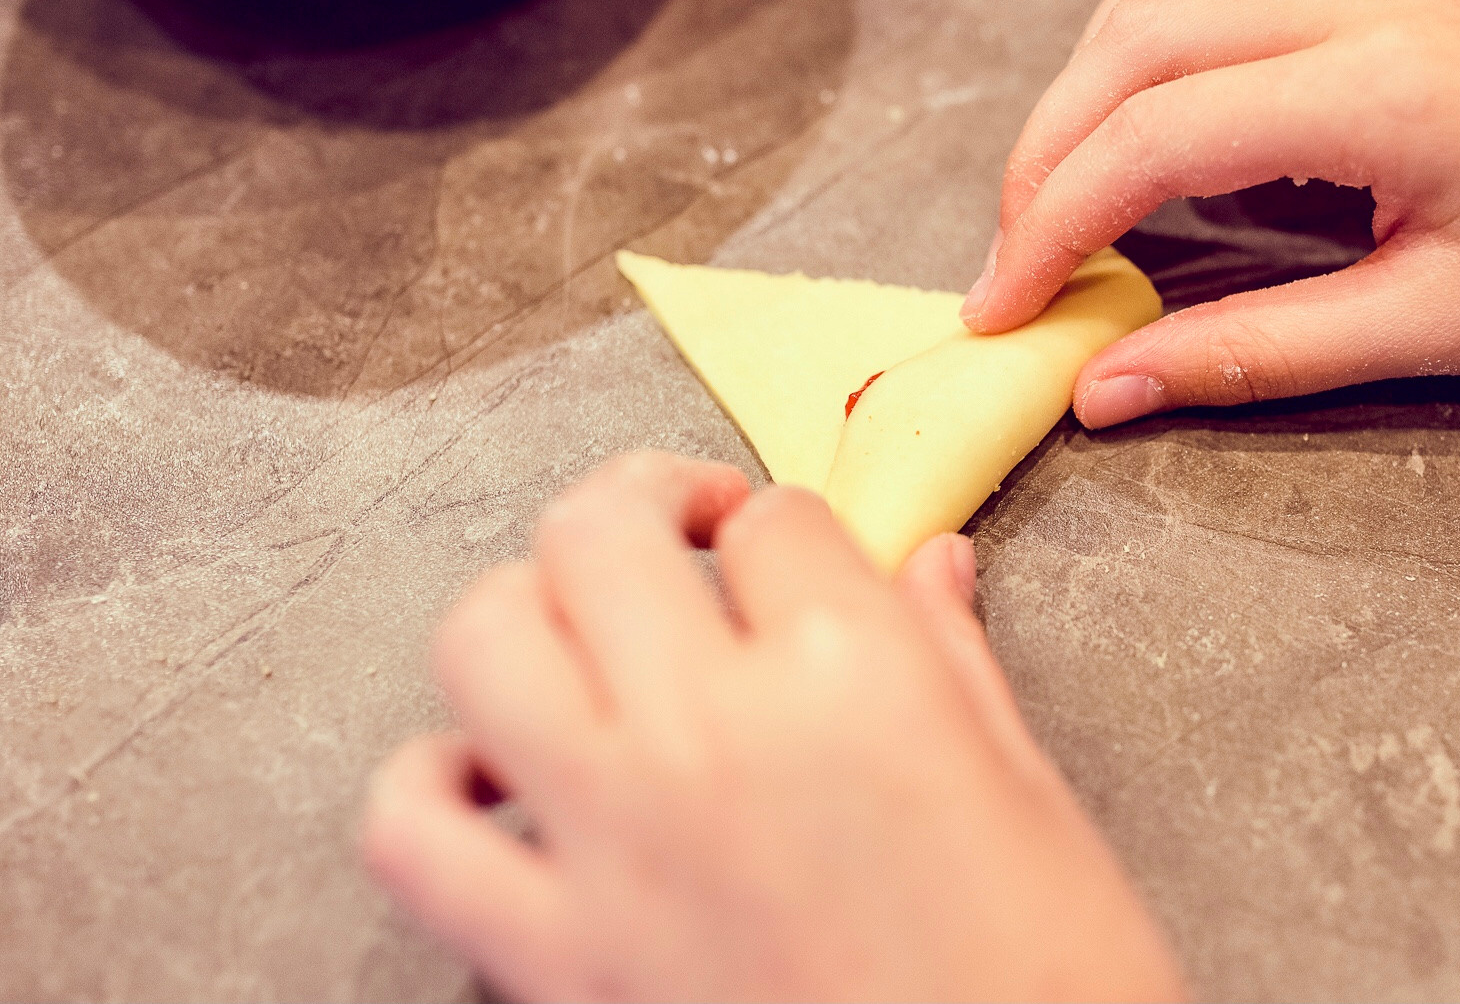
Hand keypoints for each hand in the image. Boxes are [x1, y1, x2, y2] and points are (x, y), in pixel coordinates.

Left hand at [362, 452, 1182, 1002]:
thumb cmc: (1050, 983)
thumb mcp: (1033, 802)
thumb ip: (954, 660)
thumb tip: (928, 562)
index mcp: (857, 677)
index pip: (775, 521)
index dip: (787, 532)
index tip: (800, 566)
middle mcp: (713, 731)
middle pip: (600, 529)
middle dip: (644, 504)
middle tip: (684, 536)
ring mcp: (612, 842)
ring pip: (483, 637)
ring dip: (524, 609)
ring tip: (583, 635)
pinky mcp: (550, 956)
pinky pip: (410, 830)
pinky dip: (427, 785)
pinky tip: (496, 781)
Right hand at [962, 0, 1459, 422]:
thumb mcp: (1442, 333)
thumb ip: (1256, 354)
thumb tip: (1107, 390)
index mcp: (1383, 87)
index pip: (1152, 138)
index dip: (1049, 226)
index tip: (1001, 305)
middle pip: (1138, 43)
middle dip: (1047, 153)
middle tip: (1016, 254)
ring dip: (1101, 65)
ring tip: (1075, 166)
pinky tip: (1180, 34)